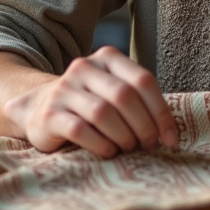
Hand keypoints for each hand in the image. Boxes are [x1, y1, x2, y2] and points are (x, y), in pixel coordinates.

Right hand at [3, 46, 177, 157]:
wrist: (38, 108)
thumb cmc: (89, 104)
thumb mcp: (113, 91)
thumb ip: (138, 101)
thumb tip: (169, 132)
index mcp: (108, 58)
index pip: (143, 80)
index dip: (161, 111)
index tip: (171, 138)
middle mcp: (85, 68)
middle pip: (124, 96)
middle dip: (143, 125)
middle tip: (149, 145)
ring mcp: (64, 89)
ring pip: (103, 112)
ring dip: (123, 136)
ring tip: (129, 148)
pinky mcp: (49, 114)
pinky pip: (80, 130)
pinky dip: (101, 144)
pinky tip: (109, 152)